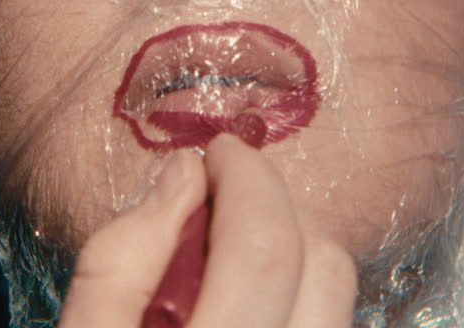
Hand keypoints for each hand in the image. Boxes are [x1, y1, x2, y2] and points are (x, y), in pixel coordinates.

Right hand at [59, 134, 356, 327]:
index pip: (263, 246)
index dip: (244, 178)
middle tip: (226, 192)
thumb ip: (122, 258)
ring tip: (234, 245)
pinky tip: (253, 295)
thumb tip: (185, 174)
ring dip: (295, 249)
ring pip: (342, 295)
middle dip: (277, 206)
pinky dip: (301, 291)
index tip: (215, 153)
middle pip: (325, 265)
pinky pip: (332, 319)